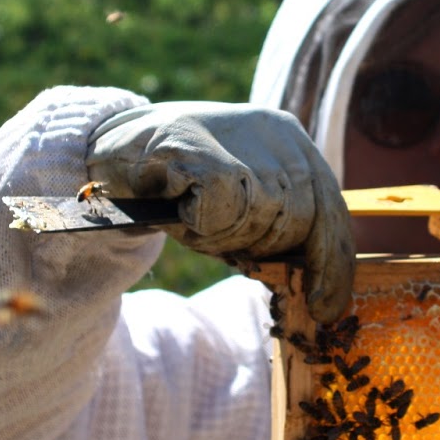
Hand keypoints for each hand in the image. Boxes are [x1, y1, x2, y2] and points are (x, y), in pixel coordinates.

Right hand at [87, 102, 354, 321]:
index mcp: (292, 139)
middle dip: (264, 248)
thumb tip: (319, 278)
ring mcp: (241, 134)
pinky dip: (198, 223)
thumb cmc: (179, 183)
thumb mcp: (241, 199)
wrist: (107, 150)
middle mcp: (278, 131)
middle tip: (216, 233)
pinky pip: (221, 215)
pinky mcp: (198, 148)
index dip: (332, 263)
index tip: (327, 308)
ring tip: (189, 209)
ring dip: (224, 235)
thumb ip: (280, 222)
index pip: (332, 209)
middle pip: (302, 222)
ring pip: (263, 221)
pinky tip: (176, 202)